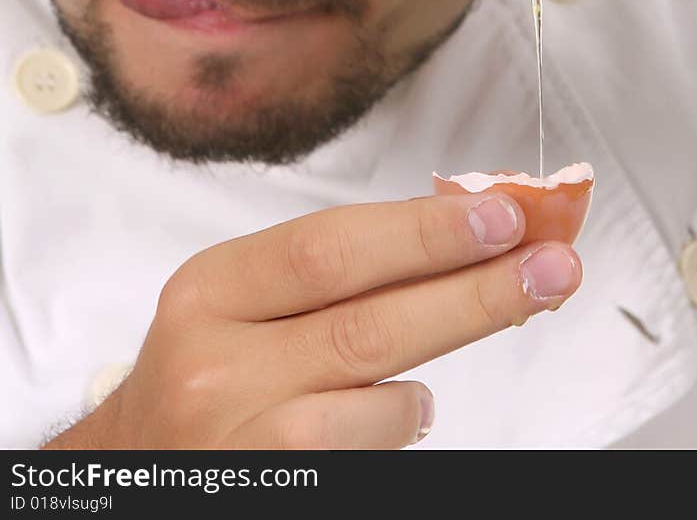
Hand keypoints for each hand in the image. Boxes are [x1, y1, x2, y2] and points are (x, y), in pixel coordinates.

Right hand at [41, 194, 580, 449]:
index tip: (503, 213)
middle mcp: (215, 366)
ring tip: (452, 342)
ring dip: (435, 368)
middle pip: (370, 322)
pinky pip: (370, 453)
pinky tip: (400, 406)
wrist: (138, 466)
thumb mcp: (244, 298)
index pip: (332, 248)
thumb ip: (335, 265)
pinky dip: (400, 423)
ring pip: (378, 399)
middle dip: (474, 289)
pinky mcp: (274, 491)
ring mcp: (241, 442)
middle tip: (551, 262)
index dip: (426, 230)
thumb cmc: (208, 367)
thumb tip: (464, 226)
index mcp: (211, 289)